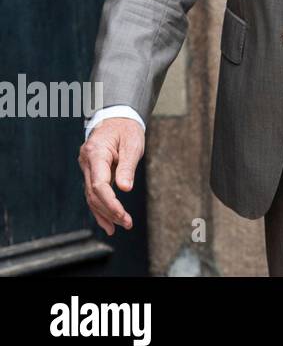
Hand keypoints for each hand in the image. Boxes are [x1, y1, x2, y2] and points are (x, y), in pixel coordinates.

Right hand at [79, 118, 144, 235]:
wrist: (117, 118)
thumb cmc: (127, 129)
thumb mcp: (133, 144)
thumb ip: (127, 166)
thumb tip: (125, 189)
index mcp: (95, 153)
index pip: (98, 184)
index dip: (109, 202)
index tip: (122, 214)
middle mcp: (86, 162)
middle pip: (93, 193)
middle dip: (109, 211)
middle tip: (126, 223)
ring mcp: (86, 168)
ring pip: (91, 196)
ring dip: (104, 213)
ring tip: (119, 227)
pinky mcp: (91, 172)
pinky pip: (93, 193)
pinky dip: (100, 207)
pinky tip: (108, 221)